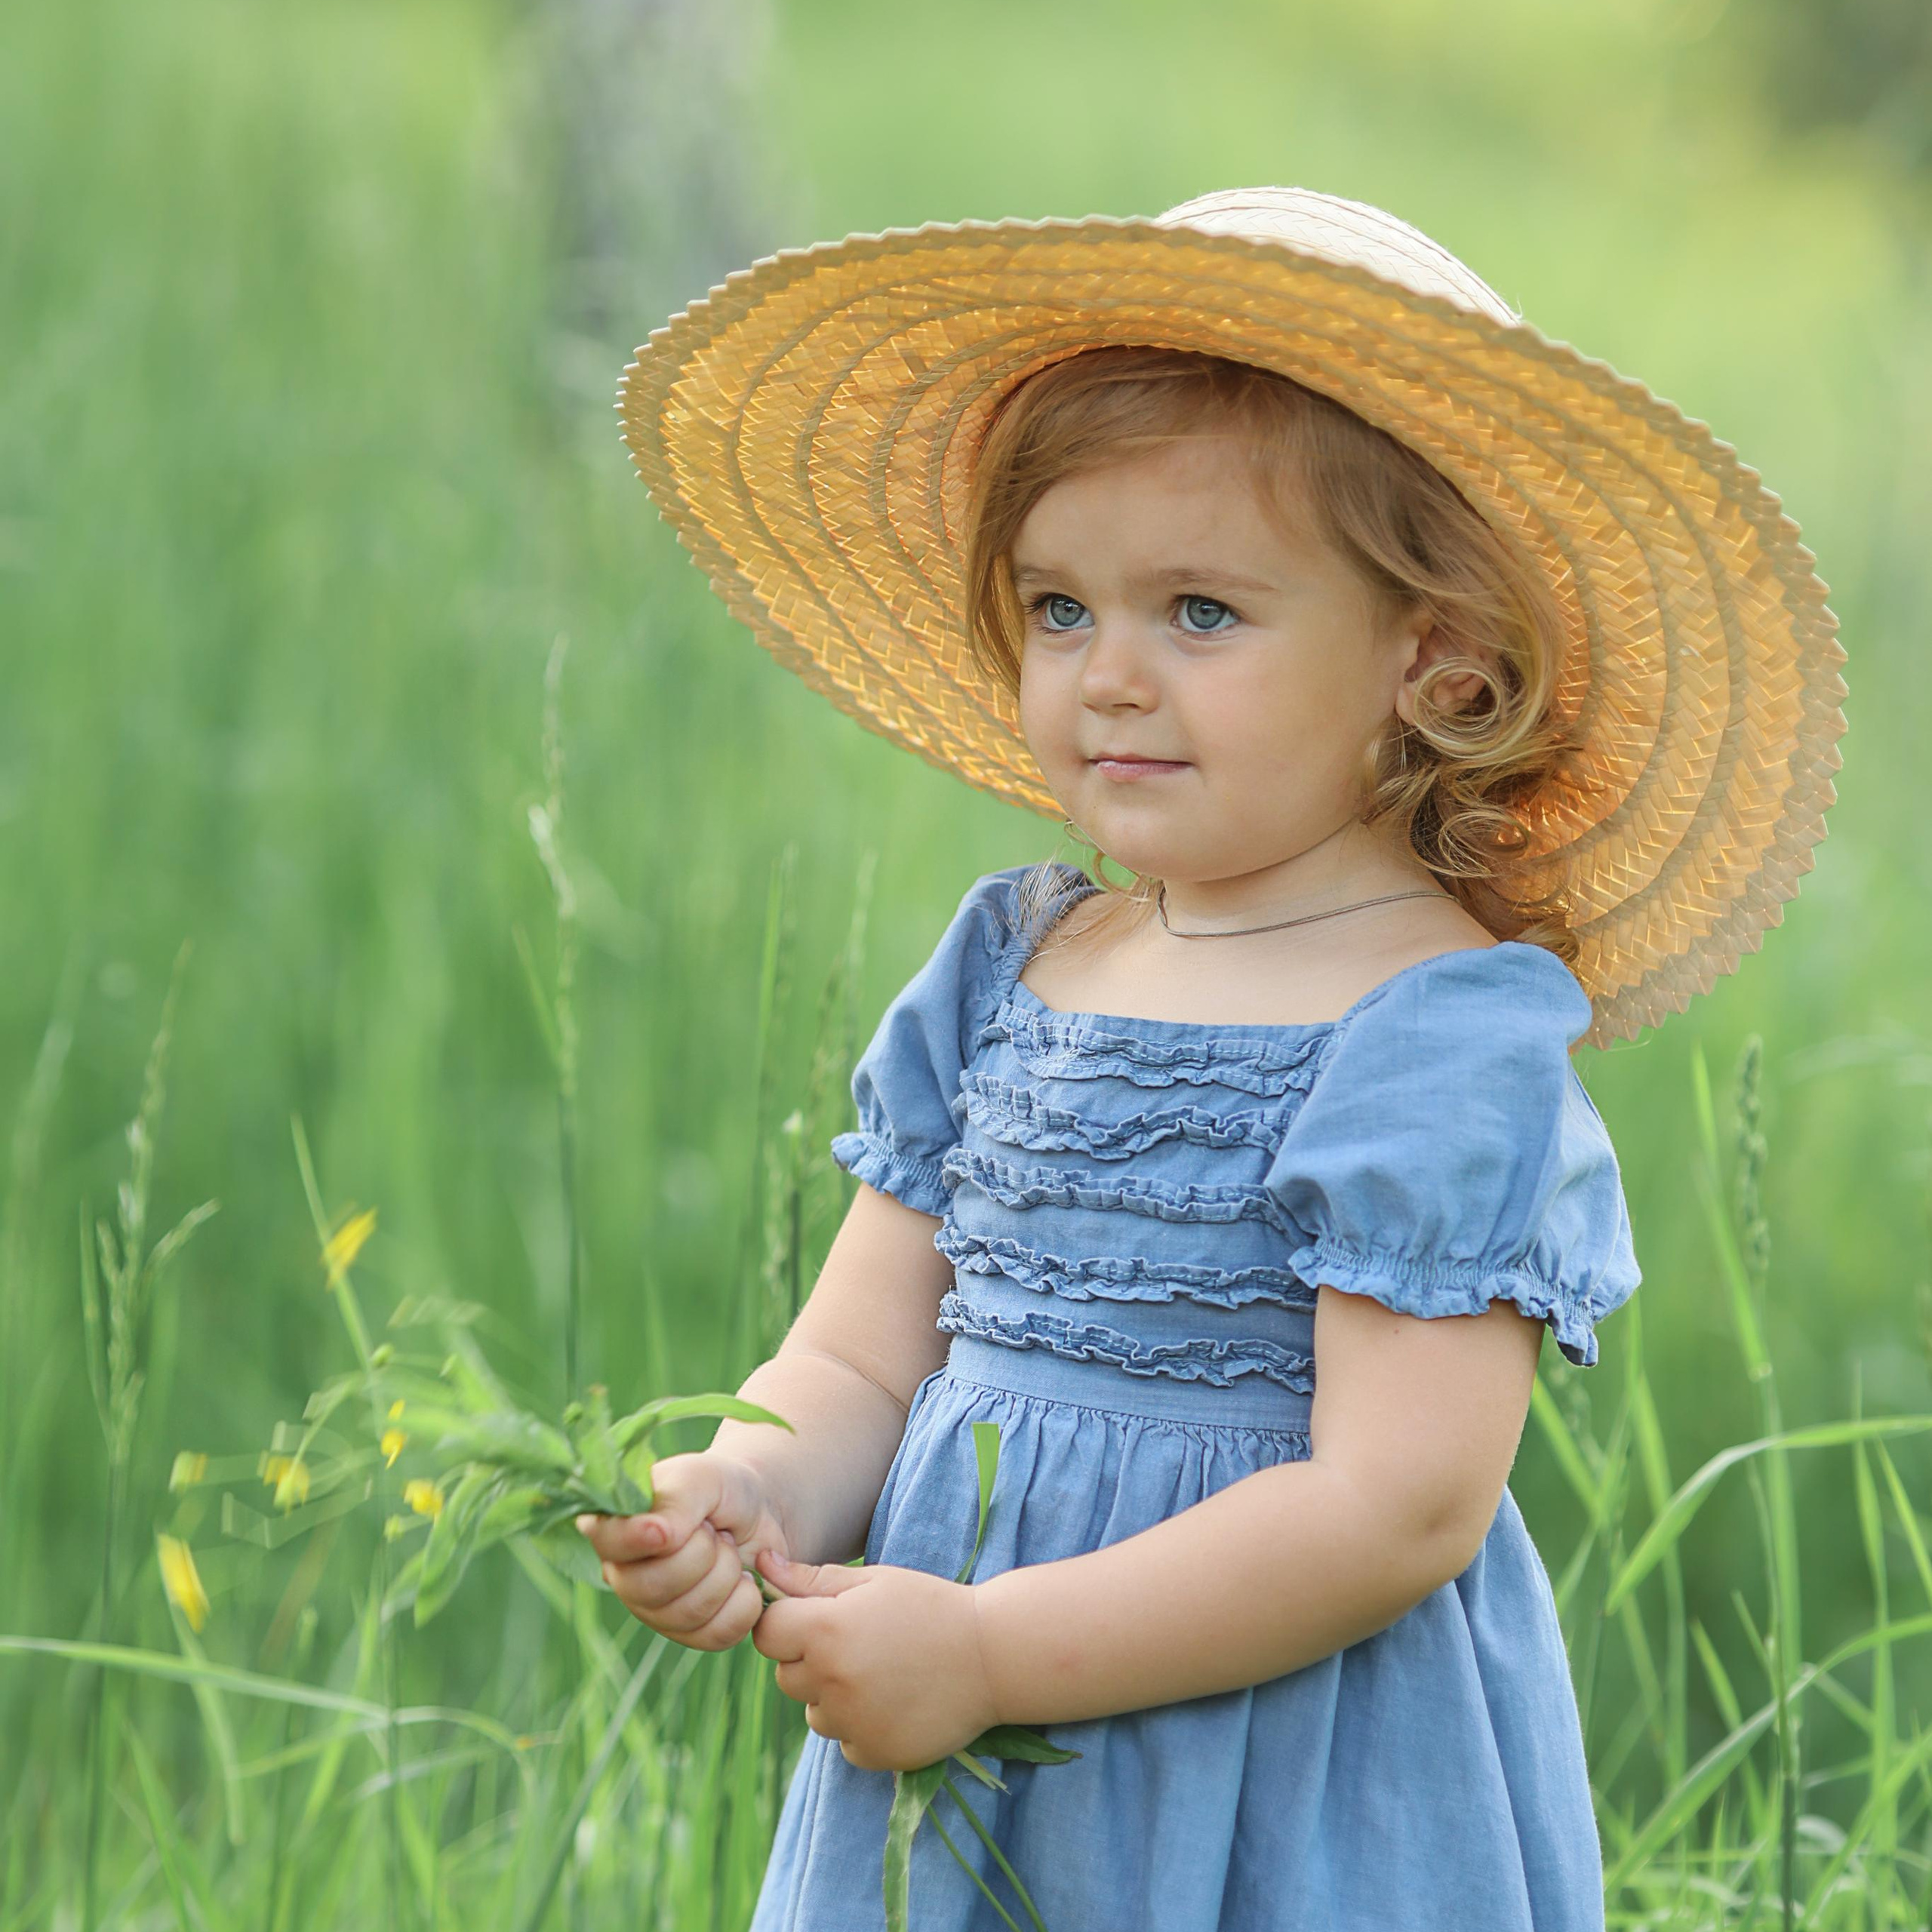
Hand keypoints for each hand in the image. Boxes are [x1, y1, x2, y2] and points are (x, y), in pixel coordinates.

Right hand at [575, 1452, 786, 1650]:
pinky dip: (744, 1602)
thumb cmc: (721, 1489)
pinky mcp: (690, 1634)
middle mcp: (625, 1575)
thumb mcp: (700, 1477)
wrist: (761, 1513)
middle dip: (701, 1552)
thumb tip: (658, 1534)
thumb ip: (676, 1500)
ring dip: (726, 1573)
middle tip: (713, 1530)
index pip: (609, 1542)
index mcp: (614, 1528)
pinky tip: (743, 1579)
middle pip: (653, 1587)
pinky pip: (716, 1634)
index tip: (667, 1530)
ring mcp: (655, 1611)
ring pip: (689, 1614)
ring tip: (727, 1549)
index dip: (638, 1539)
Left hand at [750, 1550, 997, 1771]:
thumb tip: (763, 1565)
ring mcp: (852, 1722)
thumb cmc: (929, 1606)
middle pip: (787, 1676)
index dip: (786, 1623)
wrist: (992, 1656)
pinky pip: (845, 1743)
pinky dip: (861, 1727)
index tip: (813, 1620)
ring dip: (834, 1697)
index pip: (767, 1633)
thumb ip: (811, 1579)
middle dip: (810, 1660)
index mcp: (826, 1630)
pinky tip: (896, 1702)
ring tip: (882, 1673)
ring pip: (815, 1714)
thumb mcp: (873, 1579)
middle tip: (857, 1644)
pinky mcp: (874, 1754)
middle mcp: (831, 1680)